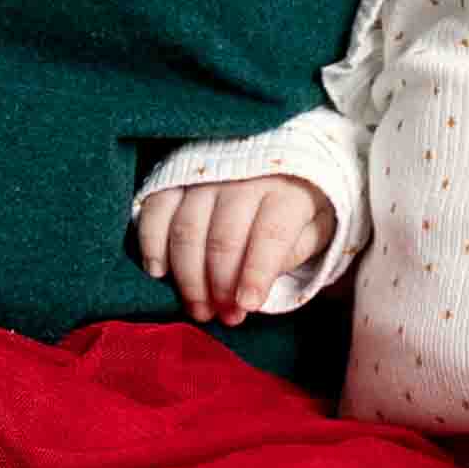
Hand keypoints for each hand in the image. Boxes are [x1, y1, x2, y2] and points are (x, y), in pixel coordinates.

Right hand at [142, 175, 332, 323]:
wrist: (278, 151)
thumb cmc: (296, 199)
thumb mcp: (316, 223)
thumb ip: (296, 251)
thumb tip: (260, 283)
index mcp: (287, 189)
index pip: (270, 234)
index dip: (256, 273)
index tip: (247, 305)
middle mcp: (244, 177)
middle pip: (224, 238)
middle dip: (221, 286)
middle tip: (224, 316)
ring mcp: (206, 174)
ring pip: (187, 229)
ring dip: (188, 277)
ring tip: (199, 307)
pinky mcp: (176, 175)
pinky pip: (156, 208)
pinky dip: (152, 242)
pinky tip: (159, 272)